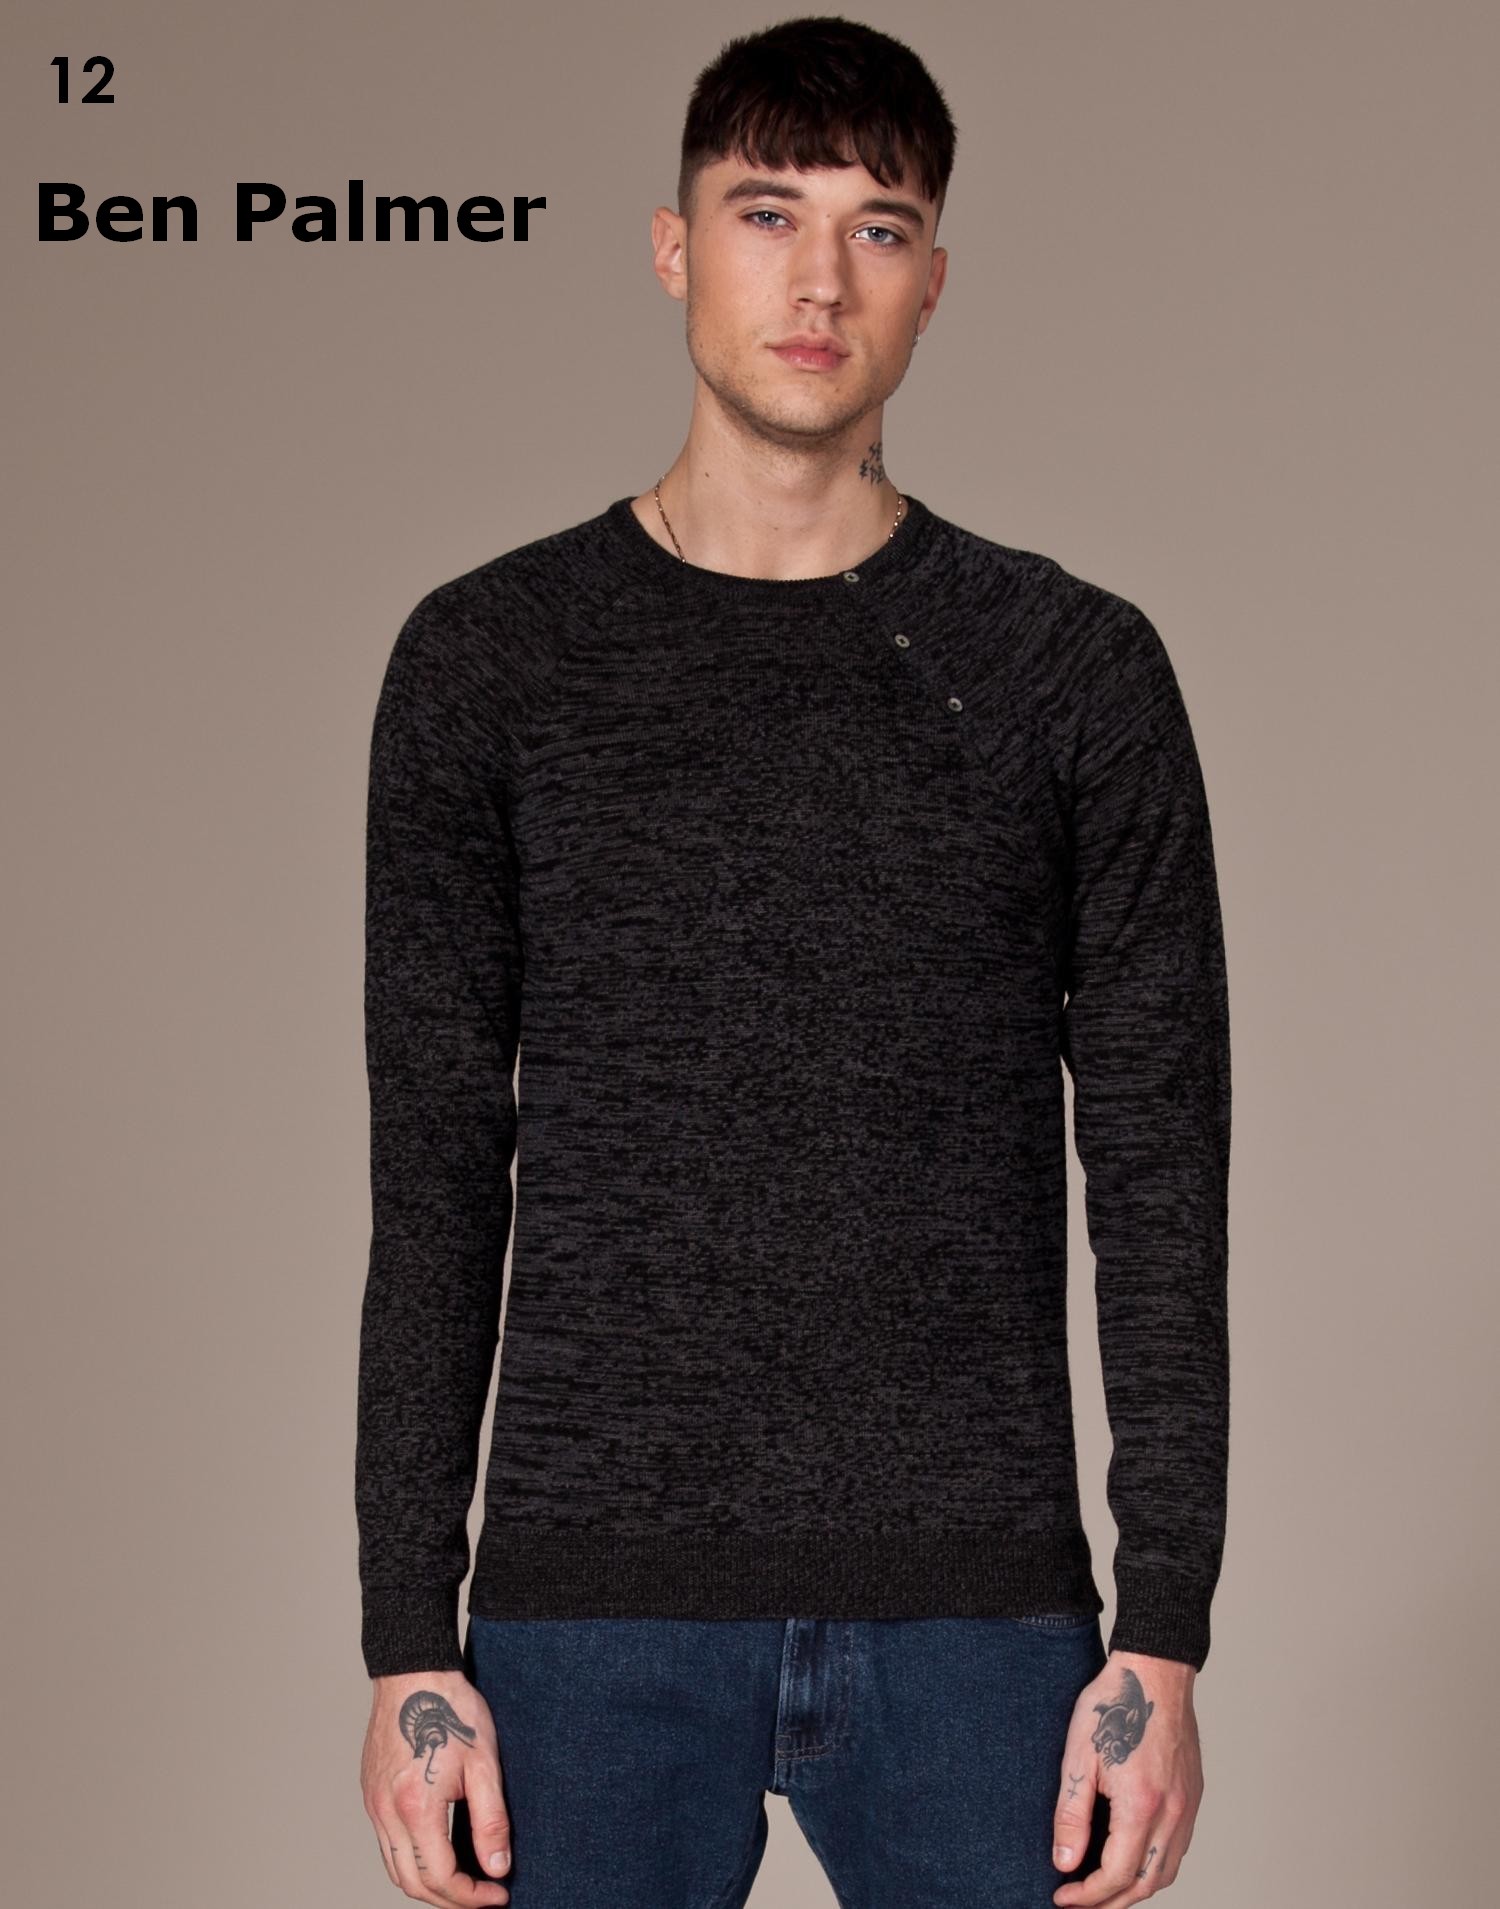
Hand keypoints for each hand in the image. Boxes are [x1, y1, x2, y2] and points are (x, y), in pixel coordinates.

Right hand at [360, 1669, 511, 1904]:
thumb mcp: (484, 1764)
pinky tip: (436, 1852)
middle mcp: (388, 1813)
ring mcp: (374, 1804)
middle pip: (413, 1883)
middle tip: (482, 1897)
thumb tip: (497, 1868)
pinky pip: (386, 1845)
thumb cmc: (451, 1710)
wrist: (414, 1673)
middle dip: (450, 1900)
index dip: (471, 1897)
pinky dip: (410, 1862)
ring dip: (427, 1885)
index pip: (441, 1878)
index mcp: (416, 1808)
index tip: (497, 1896)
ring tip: (462, 1881)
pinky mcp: (371, 1794)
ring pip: (395, 1869)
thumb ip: (491, 1821)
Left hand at [1050, 1651, 1202, 1905]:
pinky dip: (1154, 1867)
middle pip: (1144, 1884)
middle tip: (1079, 1903)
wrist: (1155, 1670)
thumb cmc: (1113, 1704)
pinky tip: (1131, 1858)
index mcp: (1142, 1806)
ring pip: (1166, 1872)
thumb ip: (1071, 1814)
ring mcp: (1187, 1806)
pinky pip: (1177, 1849)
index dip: (1087, 1896)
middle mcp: (1172, 1813)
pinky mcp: (1192, 1796)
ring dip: (1134, 1889)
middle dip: (1110, 1903)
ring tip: (1102, 1889)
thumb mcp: (1078, 1756)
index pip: (1115, 1876)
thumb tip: (1064, 1864)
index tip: (1061, 1898)